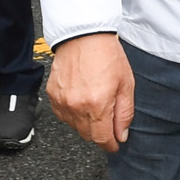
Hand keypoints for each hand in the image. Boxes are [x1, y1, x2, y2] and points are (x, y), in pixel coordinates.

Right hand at [47, 33, 135, 151]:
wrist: (84, 34)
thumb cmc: (107, 54)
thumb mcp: (126, 84)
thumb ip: (124, 114)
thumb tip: (122, 135)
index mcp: (97, 105)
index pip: (102, 138)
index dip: (111, 144)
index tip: (115, 144)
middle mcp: (77, 106)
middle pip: (88, 135)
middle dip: (100, 133)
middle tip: (108, 121)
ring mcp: (62, 101)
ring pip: (74, 126)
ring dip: (86, 123)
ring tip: (95, 105)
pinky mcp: (53, 95)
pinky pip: (62, 115)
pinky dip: (72, 114)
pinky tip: (81, 101)